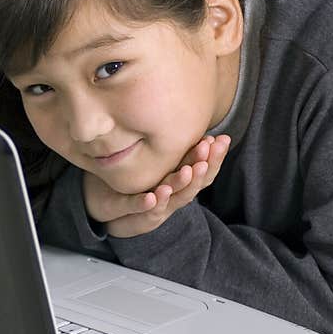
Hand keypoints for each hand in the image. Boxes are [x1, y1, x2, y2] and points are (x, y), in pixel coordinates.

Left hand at [83, 134, 231, 238]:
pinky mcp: (131, 212)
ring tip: (189, 171)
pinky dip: (149, 203)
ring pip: (174, 198)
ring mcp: (154, 207)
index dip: (215, 158)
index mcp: (180, 184)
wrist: (110, 213)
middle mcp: (172, 198)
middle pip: (194, 184)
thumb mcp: (159, 167)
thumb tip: (191, 120)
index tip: (222, 140)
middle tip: (210, 149)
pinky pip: (141, 209)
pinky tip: (155, 195)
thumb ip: (174, 151)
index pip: (204, 171)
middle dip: (204, 166)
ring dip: (182, 184)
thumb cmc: (139, 185)